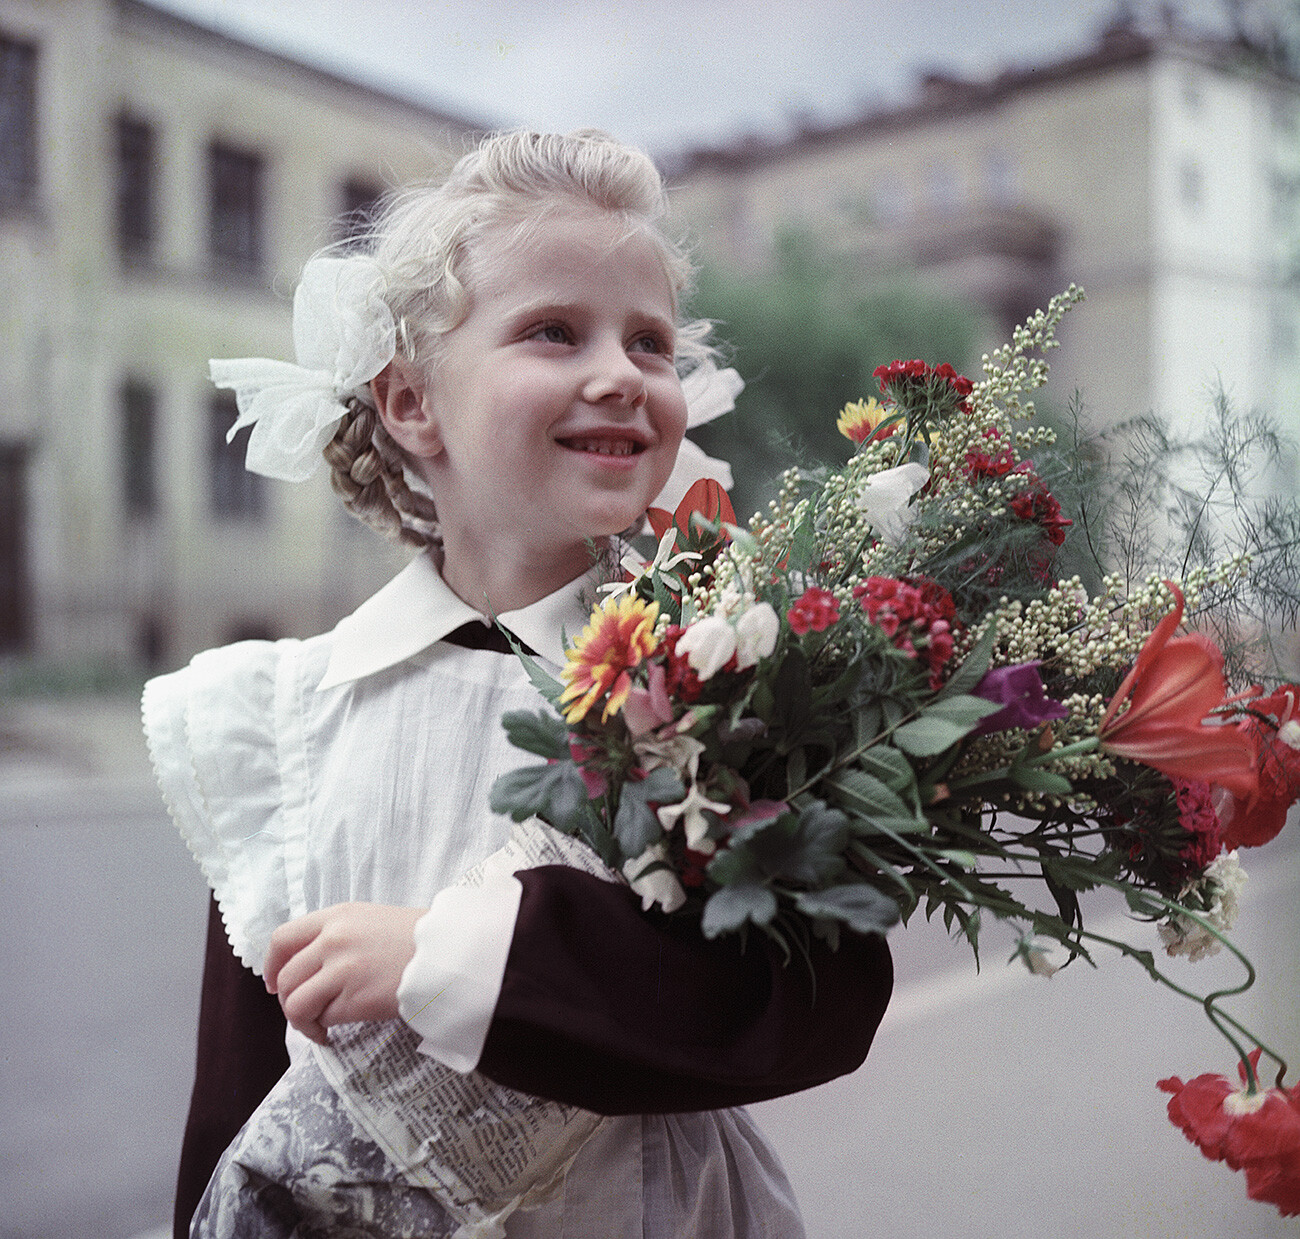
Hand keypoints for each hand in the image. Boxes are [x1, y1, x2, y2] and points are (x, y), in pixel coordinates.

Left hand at [263, 902, 424, 1044]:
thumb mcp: (369, 920)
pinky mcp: (355, 999)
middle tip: (302, 1011)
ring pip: (296, 1003)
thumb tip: (305, 965)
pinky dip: (323, 1029)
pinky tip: (334, 1032)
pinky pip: (323, 1019)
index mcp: (336, 917)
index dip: (270, 966)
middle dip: (286, 1001)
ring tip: (317, 1026)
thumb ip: (335, 935)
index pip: (282, 939)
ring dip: (301, 1021)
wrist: (447, 951)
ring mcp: (343, 970)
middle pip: (285, 977)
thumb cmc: (414, 937)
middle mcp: (333, 940)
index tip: (273, 983)